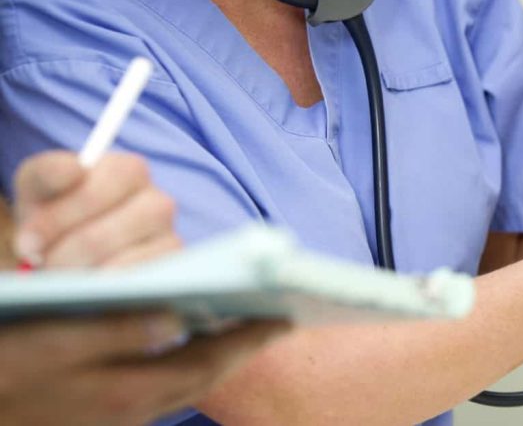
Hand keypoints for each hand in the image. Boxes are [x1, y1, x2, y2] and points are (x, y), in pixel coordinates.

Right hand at [0, 312, 289, 425]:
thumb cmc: (1, 368)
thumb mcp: (49, 342)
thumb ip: (113, 332)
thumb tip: (175, 317)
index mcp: (125, 392)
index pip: (206, 364)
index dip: (246, 340)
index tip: (285, 318)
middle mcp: (130, 410)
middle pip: (203, 377)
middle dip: (242, 348)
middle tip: (280, 319)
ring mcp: (116, 414)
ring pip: (184, 384)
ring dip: (217, 355)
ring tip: (245, 325)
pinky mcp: (102, 410)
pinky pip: (161, 385)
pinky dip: (185, 362)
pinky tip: (186, 339)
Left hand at [12, 151, 178, 267]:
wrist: (62, 252)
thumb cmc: (54, 215)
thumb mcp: (39, 189)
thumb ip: (49, 173)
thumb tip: (75, 170)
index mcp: (130, 171)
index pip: (109, 182)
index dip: (66, 212)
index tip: (30, 238)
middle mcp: (158, 201)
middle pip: (115, 227)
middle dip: (71, 247)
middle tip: (42, 261)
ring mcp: (168, 236)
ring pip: (124, 256)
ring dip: (85, 268)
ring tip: (60, 272)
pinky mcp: (167, 269)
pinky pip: (138, 279)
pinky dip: (106, 283)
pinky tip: (86, 282)